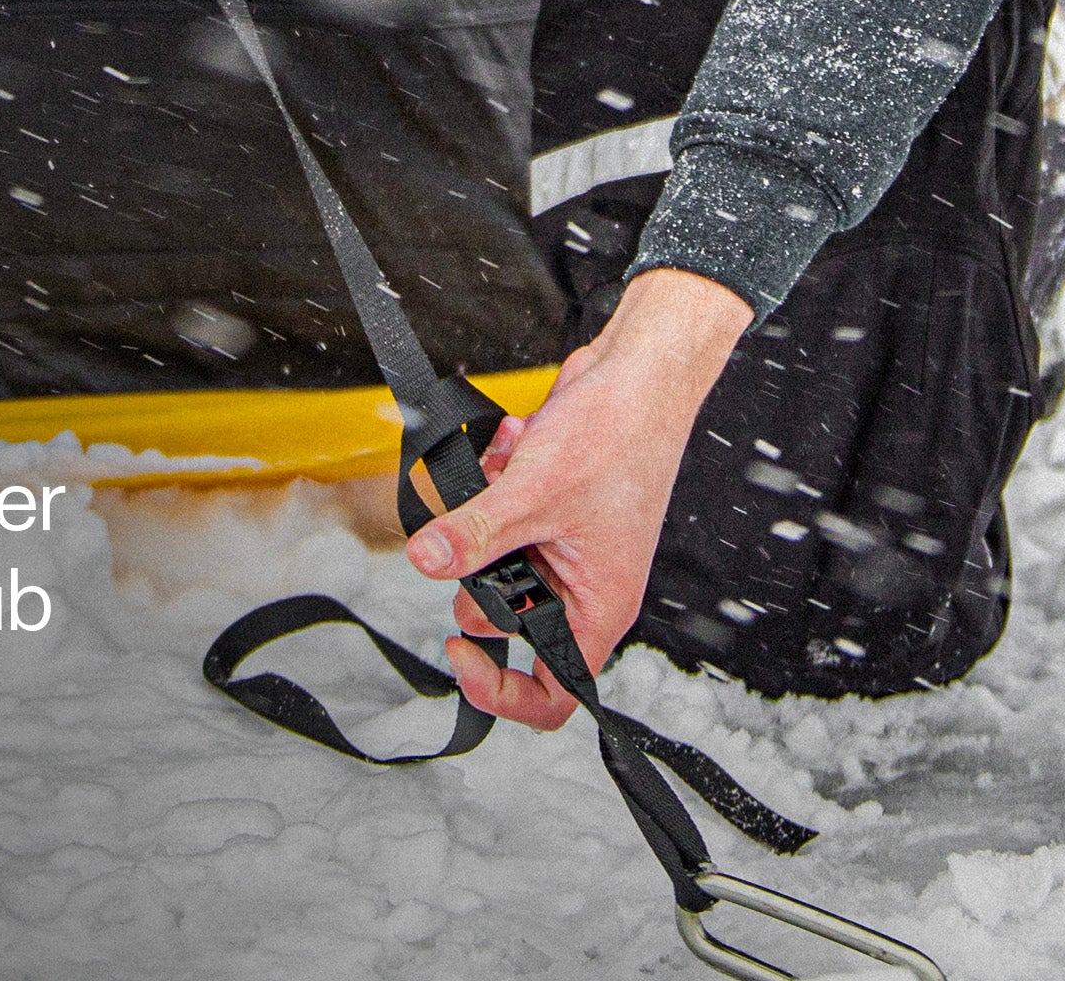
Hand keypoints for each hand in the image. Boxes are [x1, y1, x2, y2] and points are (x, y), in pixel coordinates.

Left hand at [403, 266, 751, 728]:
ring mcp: (567, 546)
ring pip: (499, 560)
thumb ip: (475, 533)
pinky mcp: (551, 508)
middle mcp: (585, 586)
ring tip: (498, 472)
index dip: (501, 691)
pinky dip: (498, 481)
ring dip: (484, 516)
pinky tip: (509, 444)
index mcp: (598, 607)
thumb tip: (426, 562)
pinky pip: (503, 515)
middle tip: (472, 534)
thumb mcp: (534, 492)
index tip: (459, 654)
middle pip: (511, 619)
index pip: (553, 692)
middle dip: (479, 572)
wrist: (639, 372)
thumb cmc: (620, 436)